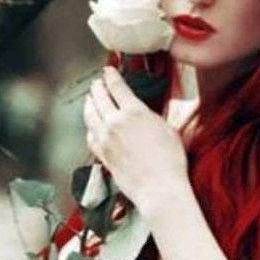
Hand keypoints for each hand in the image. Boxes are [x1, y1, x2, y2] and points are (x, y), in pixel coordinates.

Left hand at [83, 66, 187, 215]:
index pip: (116, 86)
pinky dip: (90, 127)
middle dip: (97, 87)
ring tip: (90, 100)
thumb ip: (150, 116)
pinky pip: (90, 136)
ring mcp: (105, 140)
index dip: (110, 76)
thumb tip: (142, 113)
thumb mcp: (167, 128)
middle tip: (97, 83)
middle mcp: (115, 122)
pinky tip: (92, 126)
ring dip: (89, 104)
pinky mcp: (102, 155)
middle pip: (99, 97)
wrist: (160, 188)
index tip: (108, 71)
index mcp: (134, 111)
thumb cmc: (170, 161)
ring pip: (90, 115)